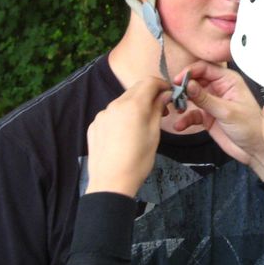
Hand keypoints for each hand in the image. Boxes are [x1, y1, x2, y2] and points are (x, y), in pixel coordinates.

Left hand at [85, 77, 170, 196]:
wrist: (111, 182)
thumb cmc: (137, 161)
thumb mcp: (154, 134)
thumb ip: (158, 109)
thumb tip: (164, 95)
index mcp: (133, 105)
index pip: (149, 82)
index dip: (161, 85)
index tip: (169, 94)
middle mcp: (115, 105)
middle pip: (135, 90)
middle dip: (150, 95)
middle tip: (161, 110)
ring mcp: (102, 115)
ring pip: (123, 102)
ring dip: (135, 106)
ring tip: (142, 125)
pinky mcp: (95, 125)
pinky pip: (111, 114)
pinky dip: (122, 117)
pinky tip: (126, 135)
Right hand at [171, 62, 263, 181]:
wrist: (255, 150)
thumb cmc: (250, 126)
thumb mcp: (226, 111)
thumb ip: (205, 98)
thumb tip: (188, 84)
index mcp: (228, 80)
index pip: (205, 68)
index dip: (190, 72)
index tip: (177, 80)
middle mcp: (219, 88)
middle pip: (195, 81)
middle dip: (183, 87)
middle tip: (173, 95)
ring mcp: (213, 102)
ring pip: (191, 97)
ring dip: (182, 102)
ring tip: (176, 109)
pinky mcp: (208, 117)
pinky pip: (193, 114)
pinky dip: (185, 119)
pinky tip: (180, 125)